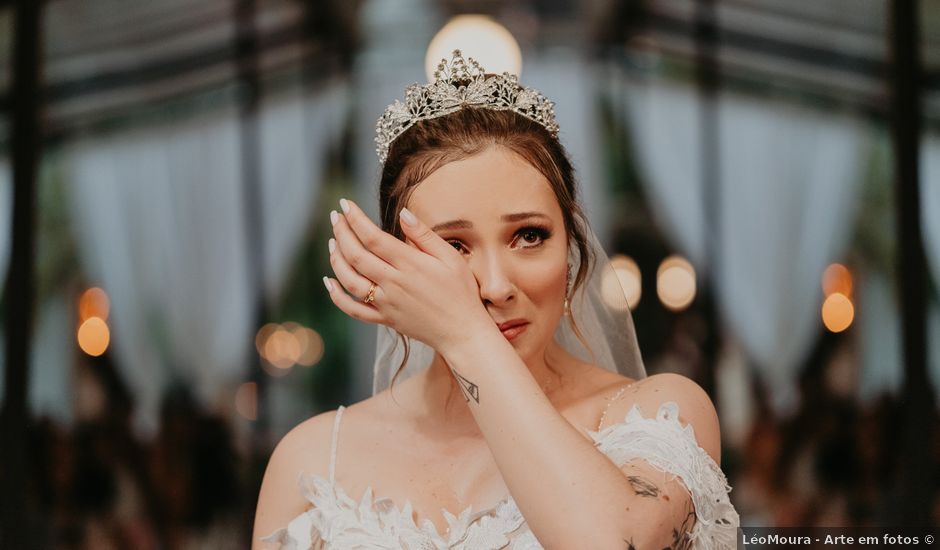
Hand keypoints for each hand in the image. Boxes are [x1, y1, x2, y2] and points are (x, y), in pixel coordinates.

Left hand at [324, 198, 494, 351]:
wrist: (463, 333)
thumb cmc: (462, 292)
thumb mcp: (450, 258)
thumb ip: (424, 236)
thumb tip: (403, 213)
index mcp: (410, 264)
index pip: (372, 237)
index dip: (355, 219)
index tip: (345, 204)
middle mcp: (393, 283)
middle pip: (356, 255)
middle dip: (341, 233)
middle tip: (335, 216)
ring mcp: (386, 303)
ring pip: (349, 280)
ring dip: (336, 259)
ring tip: (332, 241)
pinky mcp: (385, 319)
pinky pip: (353, 310)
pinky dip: (337, 296)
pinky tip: (329, 281)